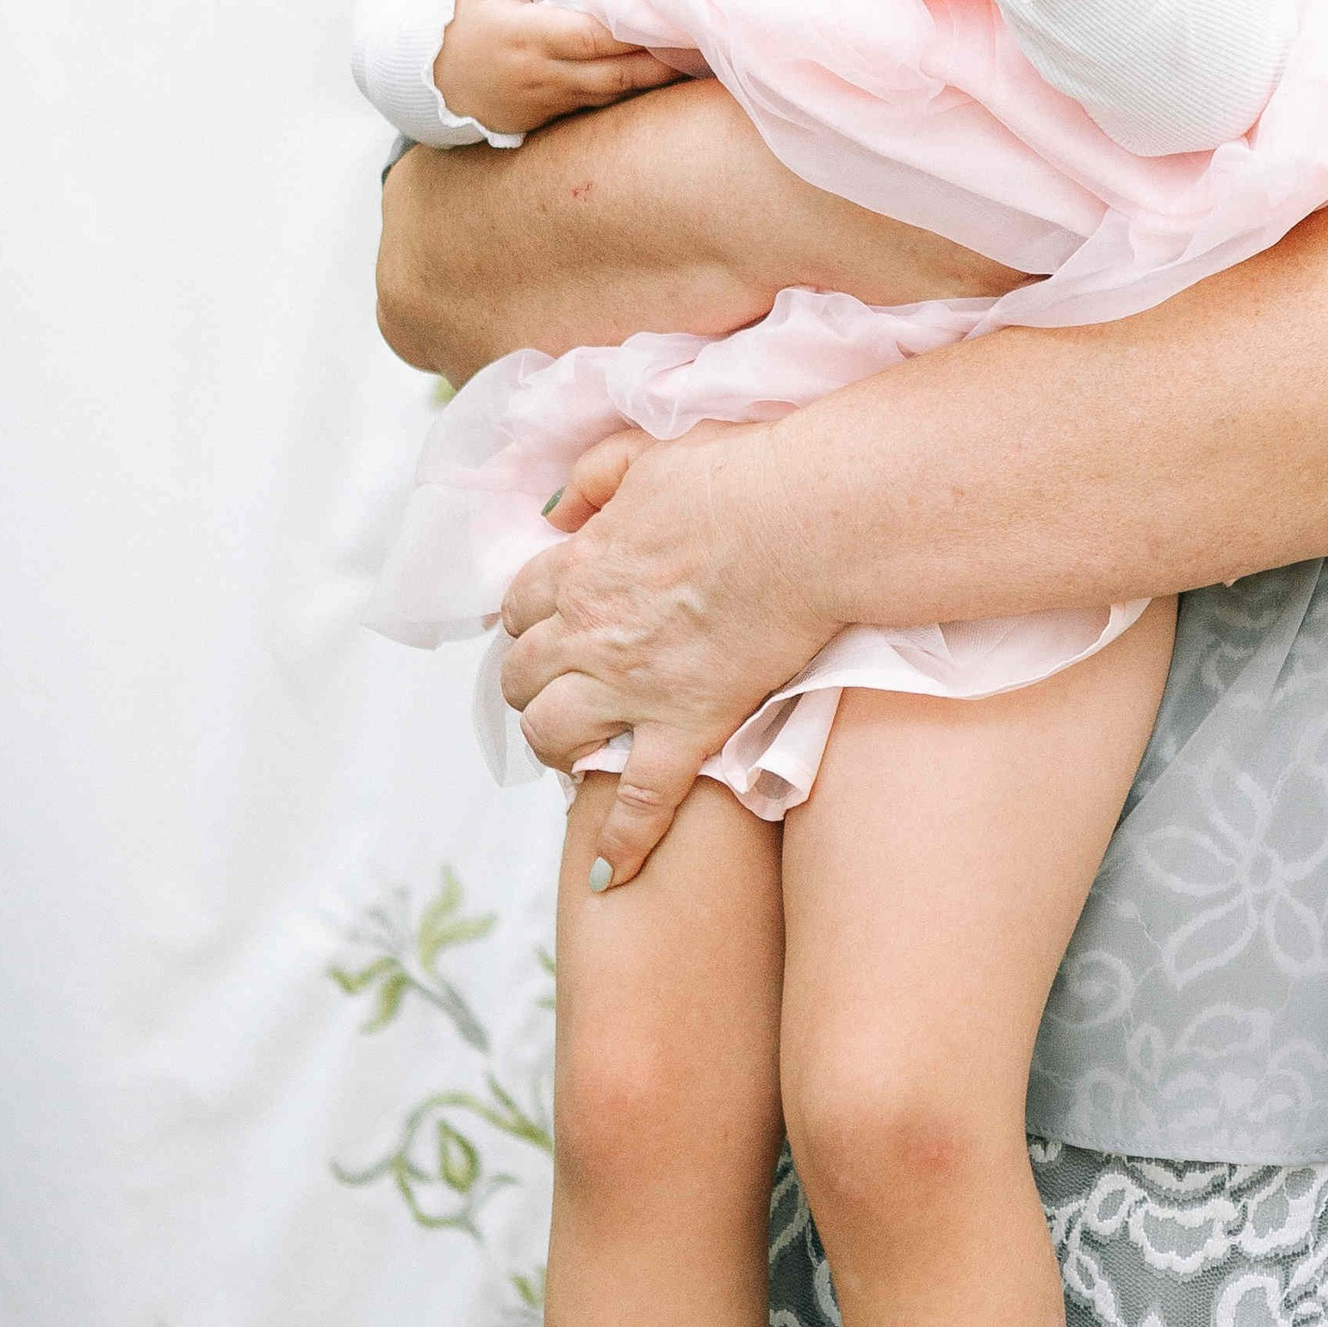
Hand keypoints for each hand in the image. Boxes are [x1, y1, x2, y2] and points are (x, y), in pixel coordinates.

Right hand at [432, 0, 679, 138]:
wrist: (433, 83)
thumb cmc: (465, 24)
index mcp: (530, 36)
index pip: (595, 35)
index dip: (638, 31)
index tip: (675, 17)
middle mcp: (546, 74)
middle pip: (619, 73)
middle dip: (664, 62)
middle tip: (706, 43)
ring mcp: (553, 101)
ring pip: (617, 96)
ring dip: (657, 81)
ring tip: (697, 61)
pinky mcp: (555, 118)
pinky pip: (603, 107)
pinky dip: (634, 95)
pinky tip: (664, 78)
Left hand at [498, 422, 841, 882]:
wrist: (806, 521)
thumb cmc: (743, 477)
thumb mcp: (649, 454)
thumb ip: (594, 478)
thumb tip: (556, 509)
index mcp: (581, 566)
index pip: (521, 604)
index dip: (530, 621)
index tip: (550, 629)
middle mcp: (590, 632)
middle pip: (523, 675)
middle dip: (533, 684)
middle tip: (561, 691)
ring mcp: (634, 686)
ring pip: (554, 736)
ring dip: (555, 748)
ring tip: (574, 756)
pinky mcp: (687, 727)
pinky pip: (640, 802)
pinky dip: (622, 842)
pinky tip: (610, 873)